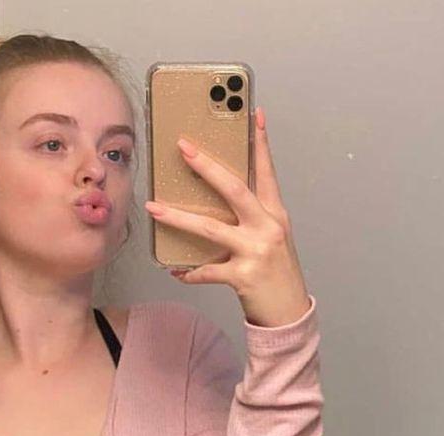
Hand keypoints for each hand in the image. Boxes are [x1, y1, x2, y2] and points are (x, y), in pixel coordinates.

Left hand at [144, 106, 311, 327]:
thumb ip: (250, 217)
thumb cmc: (276, 273)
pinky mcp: (243, 277)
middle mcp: (267, 228)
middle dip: (207, 167)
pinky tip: (175, 270)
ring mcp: (256, 251)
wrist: (290, 313)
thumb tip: (214, 200)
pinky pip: (208, 271)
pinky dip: (189, 272)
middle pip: (234, 189)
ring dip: (178, 218)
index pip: (266, 171)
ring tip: (153, 207)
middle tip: (184, 148)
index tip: (252, 114)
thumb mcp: (271, 238)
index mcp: (275, 214)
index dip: (259, 142)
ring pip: (210, 228)